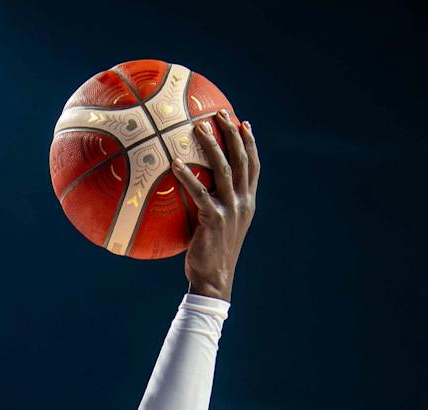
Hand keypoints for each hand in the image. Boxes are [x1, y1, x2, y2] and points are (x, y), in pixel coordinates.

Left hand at [171, 113, 258, 302]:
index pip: (253, 166)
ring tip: (199, 126)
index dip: (250, 143)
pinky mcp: (214, 219)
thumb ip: (214, 204)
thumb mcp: (219, 225)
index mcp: (247, 202)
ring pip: (224, 169)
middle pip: (241, 159)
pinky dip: (188, 176)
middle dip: (232, 133)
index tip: (243, 122)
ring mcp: (231, 209)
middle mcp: (243, 202)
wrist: (214, 279)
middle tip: (220, 113)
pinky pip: (200, 192)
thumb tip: (195, 187)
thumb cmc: (210, 253)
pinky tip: (174, 163)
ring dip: (212, 145)